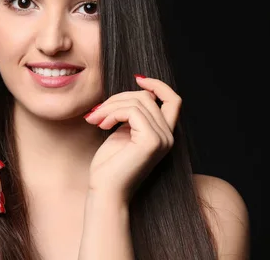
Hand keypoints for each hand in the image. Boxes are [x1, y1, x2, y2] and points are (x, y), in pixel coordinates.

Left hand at [84, 75, 180, 201]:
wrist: (105, 191)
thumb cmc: (109, 165)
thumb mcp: (122, 132)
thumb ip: (131, 115)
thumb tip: (133, 91)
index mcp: (163, 135)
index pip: (173, 100)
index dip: (158, 85)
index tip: (137, 79)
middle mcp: (168, 137)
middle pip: (147, 97)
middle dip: (117, 98)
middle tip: (96, 111)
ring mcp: (162, 139)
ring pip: (138, 102)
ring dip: (111, 106)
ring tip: (95, 119)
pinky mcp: (151, 141)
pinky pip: (132, 111)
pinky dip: (113, 113)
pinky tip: (101, 125)